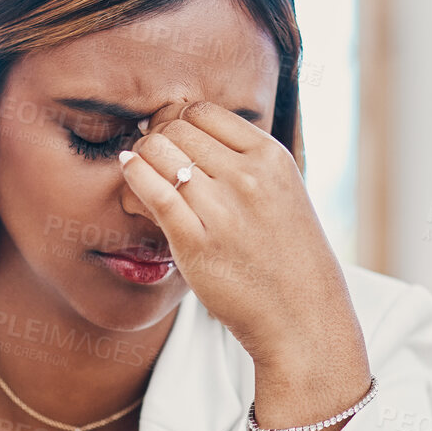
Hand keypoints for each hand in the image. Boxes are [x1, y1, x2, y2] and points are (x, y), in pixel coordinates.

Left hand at [118, 101, 371, 430]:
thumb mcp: (282, 194)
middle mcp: (248, 177)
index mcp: (271, 158)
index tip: (171, 139)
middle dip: (157, 138)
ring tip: (140, 172)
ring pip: (160, 153)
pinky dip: (133, 176)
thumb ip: (243, 164)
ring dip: (142, 157)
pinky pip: (152, 192)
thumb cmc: (287, 259)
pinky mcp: (197, 243)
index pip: (204, 111)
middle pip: (177, 129)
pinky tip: (128, 172)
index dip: (178, 120)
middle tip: (151, 157)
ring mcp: (222, 209)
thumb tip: (185, 132)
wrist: (303, 318)